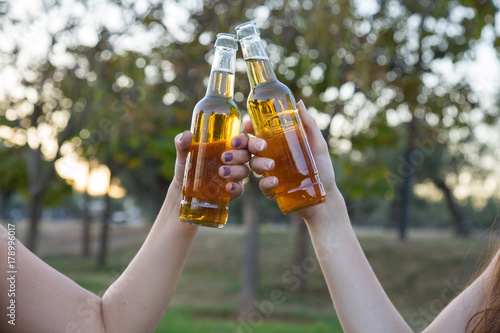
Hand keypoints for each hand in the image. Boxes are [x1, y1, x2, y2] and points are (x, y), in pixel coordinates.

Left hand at [173, 131, 249, 199]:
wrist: (182, 189)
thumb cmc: (187, 166)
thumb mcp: (183, 153)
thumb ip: (182, 142)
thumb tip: (187, 134)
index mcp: (226, 147)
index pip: (242, 140)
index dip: (242, 140)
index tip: (233, 142)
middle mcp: (233, 161)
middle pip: (246, 154)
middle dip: (239, 155)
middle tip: (224, 157)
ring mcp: (234, 176)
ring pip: (244, 171)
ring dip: (236, 170)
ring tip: (221, 172)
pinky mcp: (232, 191)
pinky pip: (239, 189)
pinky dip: (235, 188)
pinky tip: (228, 187)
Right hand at [245, 100, 337, 218]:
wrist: (325, 196)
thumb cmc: (321, 169)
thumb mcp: (317, 144)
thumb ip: (308, 124)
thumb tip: (298, 103)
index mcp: (277, 145)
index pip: (257, 134)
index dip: (249, 129)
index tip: (249, 125)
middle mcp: (269, 158)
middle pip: (250, 148)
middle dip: (249, 145)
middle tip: (261, 146)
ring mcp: (269, 174)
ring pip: (253, 166)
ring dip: (259, 164)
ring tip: (271, 165)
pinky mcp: (272, 190)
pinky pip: (263, 185)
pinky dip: (267, 183)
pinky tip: (275, 181)